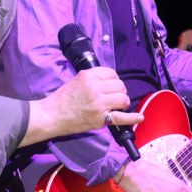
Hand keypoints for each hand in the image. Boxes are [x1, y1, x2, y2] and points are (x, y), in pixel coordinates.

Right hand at [22, 67, 144, 146]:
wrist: (51, 115)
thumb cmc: (61, 99)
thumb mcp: (76, 81)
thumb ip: (92, 79)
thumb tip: (109, 82)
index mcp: (88, 75)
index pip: (112, 74)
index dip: (114, 81)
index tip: (111, 87)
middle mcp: (95, 87)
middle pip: (120, 86)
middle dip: (119, 92)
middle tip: (113, 98)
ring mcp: (99, 103)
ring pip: (123, 98)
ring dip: (122, 102)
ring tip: (116, 106)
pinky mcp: (100, 118)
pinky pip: (122, 117)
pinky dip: (132, 118)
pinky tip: (139, 117)